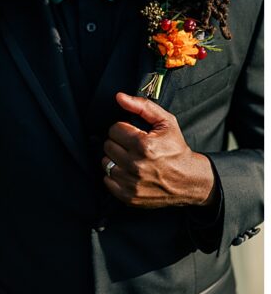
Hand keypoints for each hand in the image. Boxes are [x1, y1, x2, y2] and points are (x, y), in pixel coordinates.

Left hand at [101, 92, 215, 207]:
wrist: (189, 181)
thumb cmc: (177, 149)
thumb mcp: (166, 122)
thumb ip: (142, 106)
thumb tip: (119, 97)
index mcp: (144, 145)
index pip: (114, 129)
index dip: (124, 129)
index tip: (134, 134)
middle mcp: (136, 165)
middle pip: (108, 145)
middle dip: (119, 143)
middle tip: (133, 147)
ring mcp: (131, 183)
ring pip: (105, 162)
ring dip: (115, 159)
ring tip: (131, 159)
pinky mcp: (128, 196)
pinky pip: (107, 180)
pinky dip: (114, 175)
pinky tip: (129, 172)